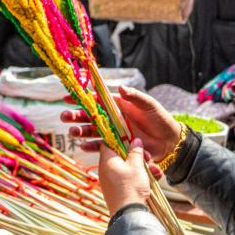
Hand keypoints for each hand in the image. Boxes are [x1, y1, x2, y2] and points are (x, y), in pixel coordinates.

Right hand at [61, 86, 182, 162]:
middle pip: (91, 116)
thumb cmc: (160, 119)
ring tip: (72, 132)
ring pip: (93, 131)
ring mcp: (114, 132)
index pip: (97, 100)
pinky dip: (92, 147)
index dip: (82, 98)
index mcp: (119, 105)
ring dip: (81, 131)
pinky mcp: (117, 146)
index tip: (67, 97)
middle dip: (76, 116)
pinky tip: (83, 146)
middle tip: (64, 117)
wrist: (170, 142)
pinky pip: (101, 147)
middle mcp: (114, 118)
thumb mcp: (149, 105)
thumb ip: (135, 97)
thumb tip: (120, 87)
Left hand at [98, 138, 151, 213]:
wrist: (128, 215)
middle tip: (148, 157)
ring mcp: (110, 181)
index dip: (120, 139)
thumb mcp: (137, 166)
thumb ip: (136, 152)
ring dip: (141, 167)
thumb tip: (135, 140)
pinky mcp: (116, 190)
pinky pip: (127, 178)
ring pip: (126, 168)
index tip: (132, 140)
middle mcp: (105, 170)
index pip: (107, 143)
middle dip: (136, 155)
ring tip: (155, 171)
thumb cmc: (131, 187)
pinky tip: (153, 178)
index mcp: (107, 161)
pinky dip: (138, 177)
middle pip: (120, 156)